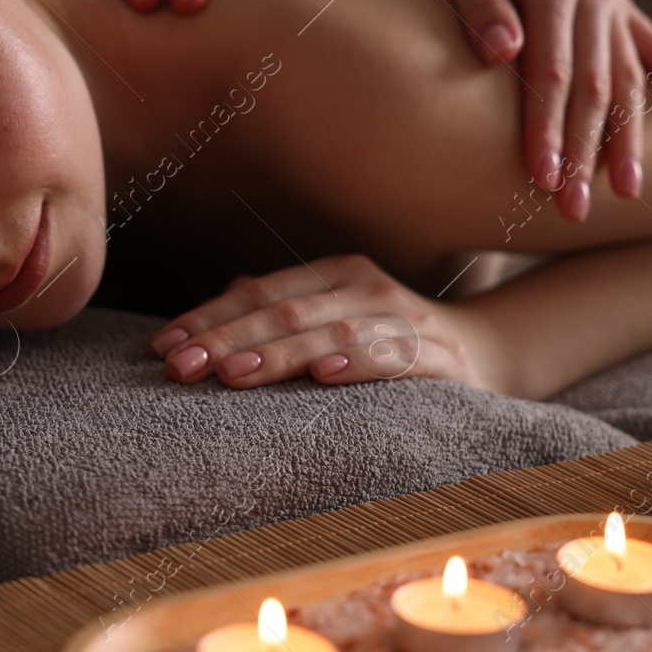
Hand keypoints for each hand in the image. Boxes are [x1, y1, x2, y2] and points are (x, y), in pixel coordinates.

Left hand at [146, 253, 511, 392]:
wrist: (488, 354)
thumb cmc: (389, 340)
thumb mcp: (333, 318)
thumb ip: (281, 311)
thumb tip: (216, 308)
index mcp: (333, 275)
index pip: (259, 292)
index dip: (209, 318)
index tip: (163, 347)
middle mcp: (364, 287)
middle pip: (285, 311)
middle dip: (226, 339)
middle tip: (181, 367)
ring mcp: (404, 318)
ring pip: (331, 333)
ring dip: (279, 353)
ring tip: (233, 375)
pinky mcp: (439, 357)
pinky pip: (395, 357)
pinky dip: (359, 364)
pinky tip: (325, 376)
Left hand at [427, 0, 651, 220]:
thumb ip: (481, 3)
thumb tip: (502, 54)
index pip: (552, 71)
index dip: (548, 129)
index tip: (543, 178)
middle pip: (595, 86)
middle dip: (588, 153)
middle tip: (577, 210)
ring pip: (627, 76)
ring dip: (629, 137)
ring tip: (633, 192)